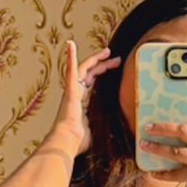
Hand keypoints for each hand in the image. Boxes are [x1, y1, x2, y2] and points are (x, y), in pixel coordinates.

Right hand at [50, 40, 121, 155]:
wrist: (67, 142)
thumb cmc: (78, 142)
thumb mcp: (97, 131)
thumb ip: (104, 126)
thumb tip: (119, 133)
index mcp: (81, 104)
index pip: (93, 84)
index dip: (103, 74)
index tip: (115, 68)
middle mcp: (76, 95)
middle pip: (91, 75)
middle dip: (104, 65)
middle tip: (117, 59)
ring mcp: (72, 91)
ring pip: (84, 69)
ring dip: (96, 59)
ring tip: (108, 51)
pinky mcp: (70, 90)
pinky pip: (71, 70)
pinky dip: (70, 57)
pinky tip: (70, 44)